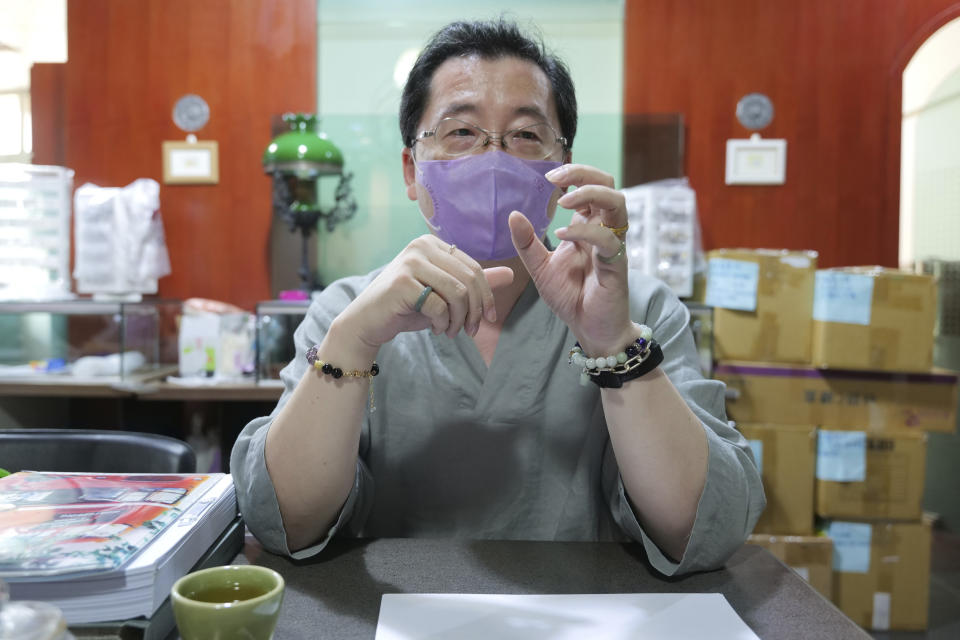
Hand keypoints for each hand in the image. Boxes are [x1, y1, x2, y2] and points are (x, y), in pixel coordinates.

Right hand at [336, 235, 514, 350]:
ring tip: (452, 331)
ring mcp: (410, 262)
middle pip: (469, 280)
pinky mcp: (402, 283)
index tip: (489, 320)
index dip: (486, 297)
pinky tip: (436, 329)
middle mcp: (421, 247)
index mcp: (432, 244)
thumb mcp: (443, 294)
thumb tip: (511, 274)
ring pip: (457, 293)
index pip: (474, 268)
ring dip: (460, 319)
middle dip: (475, 311)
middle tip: (470, 331)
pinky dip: (443, 323)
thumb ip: (473, 283)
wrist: (368, 321)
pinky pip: (438, 306)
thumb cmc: (407, 306)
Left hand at [508, 163, 633, 355]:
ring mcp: (613, 246)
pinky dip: (586, 232)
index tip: (548, 176)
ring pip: (617, 204)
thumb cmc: (571, 297)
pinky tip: (562, 236)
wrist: (590, 329)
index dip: (575, 174)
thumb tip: (513, 214)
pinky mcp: (617, 265)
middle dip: (585, 173)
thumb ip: (527, 244)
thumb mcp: (540, 268)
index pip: (590, 187)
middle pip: (609, 185)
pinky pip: (608, 240)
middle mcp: (603, 231)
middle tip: (556, 178)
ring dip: (591, 194)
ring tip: (563, 200)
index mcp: (587, 227)